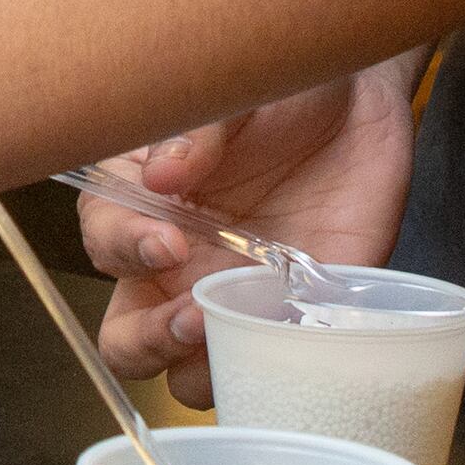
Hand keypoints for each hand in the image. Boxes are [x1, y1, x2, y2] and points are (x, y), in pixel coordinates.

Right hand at [76, 62, 418, 399]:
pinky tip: (297, 331)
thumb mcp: (235, 96)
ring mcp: (231, 300)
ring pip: (188, 373)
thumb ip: (197, 134)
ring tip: (243, 331)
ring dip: (206, 368)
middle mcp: (176, 267)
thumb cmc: (277, 91)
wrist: (357, 103)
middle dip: (148, 340)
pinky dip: (275, 367)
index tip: (170, 241)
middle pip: (126, 338)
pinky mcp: (289, 319)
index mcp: (143, 207)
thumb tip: (163, 177)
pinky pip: (267, 367)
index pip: (106, 244)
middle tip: (193, 315)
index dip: (128, 250)